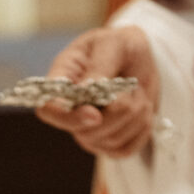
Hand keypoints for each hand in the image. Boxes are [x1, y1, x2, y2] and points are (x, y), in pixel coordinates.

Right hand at [36, 26, 159, 157]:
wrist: (144, 58)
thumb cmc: (122, 46)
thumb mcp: (112, 43)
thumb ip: (99, 66)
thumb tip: (86, 90)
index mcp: (62, 82)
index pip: (48, 110)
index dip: (69, 118)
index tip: (96, 114)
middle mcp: (71, 111)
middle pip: (85, 132)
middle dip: (119, 110)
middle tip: (131, 86)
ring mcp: (89, 130)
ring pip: (110, 140)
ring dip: (136, 114)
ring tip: (137, 92)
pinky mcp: (109, 143)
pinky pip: (125, 150)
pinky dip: (141, 130)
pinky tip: (142, 109)